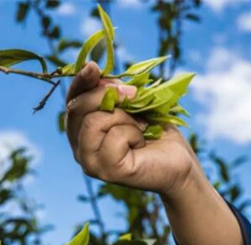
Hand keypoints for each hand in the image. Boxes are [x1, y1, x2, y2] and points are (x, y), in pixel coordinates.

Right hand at [65, 62, 201, 197]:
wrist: (179, 161)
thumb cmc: (155, 132)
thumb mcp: (131, 104)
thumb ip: (110, 92)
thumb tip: (94, 73)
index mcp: (82, 132)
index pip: (71, 102)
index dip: (79, 82)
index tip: (93, 66)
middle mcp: (79, 149)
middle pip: (76, 109)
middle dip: (106, 94)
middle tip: (134, 94)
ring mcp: (91, 164)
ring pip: (93, 122)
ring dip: (123, 117)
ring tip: (140, 127)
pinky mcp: (108, 172)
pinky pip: (114, 136)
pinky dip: (133, 133)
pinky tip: (142, 143)